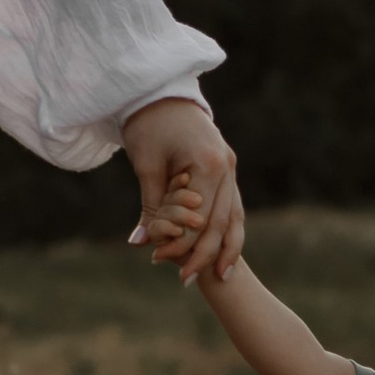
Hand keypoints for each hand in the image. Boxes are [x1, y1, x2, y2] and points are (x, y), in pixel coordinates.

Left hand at [122, 99, 242, 289]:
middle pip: (221, 222)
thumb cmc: (149, 126)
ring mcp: (230, 168)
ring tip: (218, 276)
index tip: (164, 263)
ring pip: (234, 217)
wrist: (161, 93)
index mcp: (209, 164)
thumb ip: (150, 207)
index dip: (183, 244)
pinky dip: (228, 230)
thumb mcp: (146, 166)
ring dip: (226, 248)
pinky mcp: (226, 169)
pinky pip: (232, 206)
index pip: (200, 217)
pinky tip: (222, 252)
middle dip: (205, 254)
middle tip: (187, 281)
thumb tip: (140, 243)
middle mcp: (226, 167)